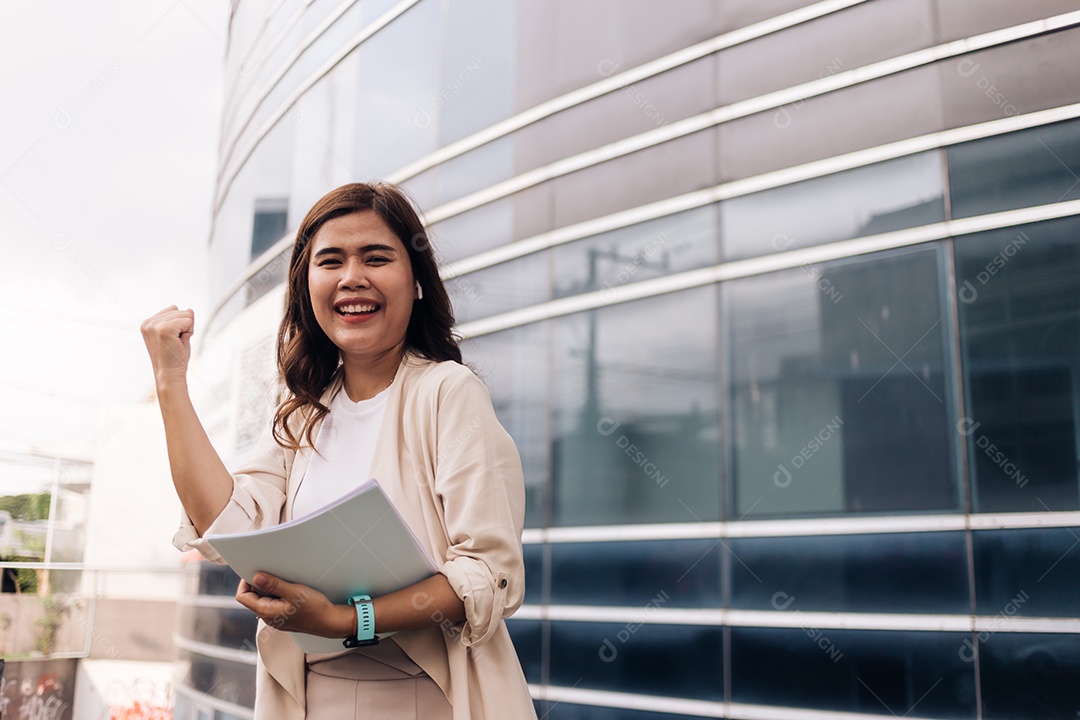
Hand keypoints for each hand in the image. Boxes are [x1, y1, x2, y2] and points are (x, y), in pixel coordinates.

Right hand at [140, 305, 194, 385]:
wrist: (170, 375)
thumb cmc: (173, 358)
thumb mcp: (177, 335)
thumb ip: (182, 321)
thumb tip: (190, 309)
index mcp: (148, 323)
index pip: (173, 309)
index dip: (179, 323)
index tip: (173, 339)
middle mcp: (148, 323)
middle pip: (179, 310)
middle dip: (184, 326)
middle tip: (176, 343)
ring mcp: (155, 326)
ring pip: (186, 315)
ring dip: (187, 329)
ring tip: (177, 343)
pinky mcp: (164, 329)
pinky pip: (188, 321)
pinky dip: (189, 332)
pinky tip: (180, 343)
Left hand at [235, 573, 354, 638]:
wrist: (330, 621)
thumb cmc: (315, 609)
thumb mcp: (294, 592)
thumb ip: (274, 584)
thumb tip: (257, 577)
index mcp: (266, 612)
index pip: (243, 597)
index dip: (245, 582)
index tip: (254, 571)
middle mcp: (268, 617)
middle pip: (252, 598)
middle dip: (257, 584)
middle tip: (270, 572)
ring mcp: (276, 618)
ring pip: (263, 600)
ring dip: (268, 589)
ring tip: (282, 580)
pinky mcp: (284, 617)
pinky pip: (273, 603)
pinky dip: (276, 594)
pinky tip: (288, 589)